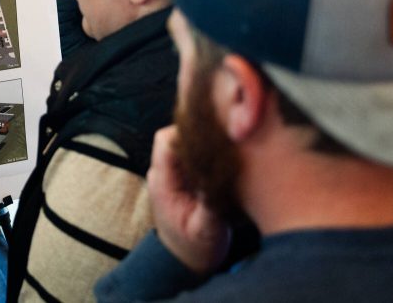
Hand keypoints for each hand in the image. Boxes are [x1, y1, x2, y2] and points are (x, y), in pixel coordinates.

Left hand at [146, 126, 230, 274]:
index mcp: (162, 181)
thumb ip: (210, 203)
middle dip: (201, 131)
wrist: (183, 262)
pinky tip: (228, 155)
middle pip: (177, 134)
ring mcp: (173, 174)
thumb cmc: (193, 249)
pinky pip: (194, 153)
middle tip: (227, 136)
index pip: (167, 140)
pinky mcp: (184, 177)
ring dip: (206, 140)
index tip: (215, 133)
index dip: (189, 130)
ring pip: (186, 141)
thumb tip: (220, 175)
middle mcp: (164, 172)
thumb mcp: (205, 230)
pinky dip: (210, 150)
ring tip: (229, 144)